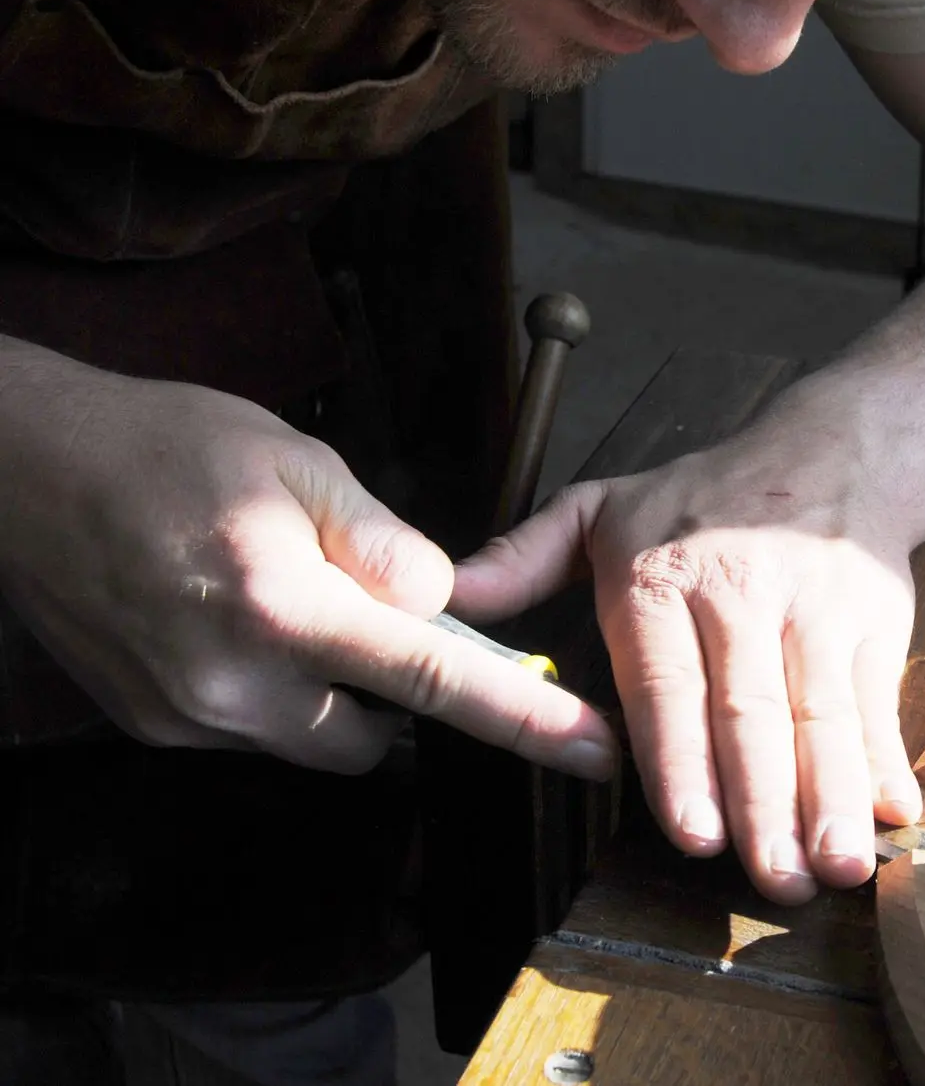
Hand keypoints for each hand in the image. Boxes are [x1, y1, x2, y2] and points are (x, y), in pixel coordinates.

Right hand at [0, 353, 617, 776]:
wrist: (22, 469)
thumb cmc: (165, 447)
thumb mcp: (298, 461)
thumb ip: (384, 540)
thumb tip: (446, 602)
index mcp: (285, 611)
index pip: (435, 682)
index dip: (526, 719)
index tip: (596, 749)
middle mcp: (233, 685)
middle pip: (374, 739)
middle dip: (395, 693)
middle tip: (368, 610)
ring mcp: (185, 717)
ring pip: (313, 742)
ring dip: (334, 692)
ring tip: (289, 598)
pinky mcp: (152, 726)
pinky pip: (252, 730)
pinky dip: (274, 688)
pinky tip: (238, 615)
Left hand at [454, 421, 922, 904]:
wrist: (836, 449)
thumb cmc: (707, 497)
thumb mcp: (603, 506)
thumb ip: (525, 559)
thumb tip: (445, 599)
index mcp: (663, 576)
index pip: (670, 684)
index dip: (683, 762)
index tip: (694, 834)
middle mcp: (743, 594)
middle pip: (752, 712)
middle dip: (764, 803)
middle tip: (772, 879)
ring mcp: (817, 611)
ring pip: (822, 714)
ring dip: (832, 796)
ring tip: (836, 865)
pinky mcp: (876, 624)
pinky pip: (878, 700)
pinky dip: (888, 759)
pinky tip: (893, 814)